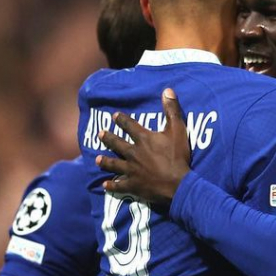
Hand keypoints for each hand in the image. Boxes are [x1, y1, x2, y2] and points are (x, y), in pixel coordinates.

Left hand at [97, 88, 189, 203]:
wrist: (177, 184)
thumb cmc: (177, 157)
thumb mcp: (178, 130)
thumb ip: (172, 110)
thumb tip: (167, 90)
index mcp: (143, 139)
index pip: (129, 126)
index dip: (121, 120)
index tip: (114, 116)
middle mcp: (133, 153)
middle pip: (117, 144)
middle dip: (108, 138)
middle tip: (100, 134)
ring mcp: (131, 170)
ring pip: (114, 164)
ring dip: (105, 161)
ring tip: (97, 159)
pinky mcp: (133, 185)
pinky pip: (119, 185)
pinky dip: (112, 186)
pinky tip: (105, 185)